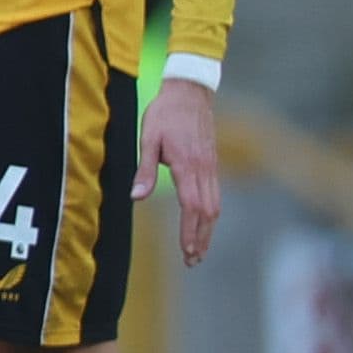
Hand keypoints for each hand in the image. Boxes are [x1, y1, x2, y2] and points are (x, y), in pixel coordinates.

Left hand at [135, 74, 222, 265]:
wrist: (190, 92)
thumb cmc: (165, 114)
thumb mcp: (148, 138)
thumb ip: (144, 169)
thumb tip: (137, 197)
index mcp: (187, 166)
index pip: (192, 207)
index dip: (190, 232)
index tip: (187, 252)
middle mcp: (204, 170)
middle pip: (207, 212)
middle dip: (201, 238)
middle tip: (193, 260)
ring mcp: (211, 167)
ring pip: (214, 205)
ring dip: (207, 229)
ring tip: (199, 249)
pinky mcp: (212, 163)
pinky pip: (215, 194)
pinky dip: (210, 214)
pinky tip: (204, 223)